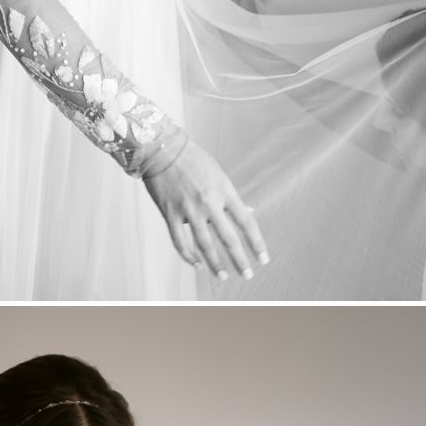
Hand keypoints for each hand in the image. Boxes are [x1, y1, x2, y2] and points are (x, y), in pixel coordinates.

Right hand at [142, 135, 268, 282]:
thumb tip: (249, 211)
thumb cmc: (194, 160)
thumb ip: (231, 197)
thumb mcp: (219, 175)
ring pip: (205, 244)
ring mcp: (188, 209)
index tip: (263, 259)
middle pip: (228, 238)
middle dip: (240, 260)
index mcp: (225, 191)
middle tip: (247, 275)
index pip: (246, 222)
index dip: (256, 243)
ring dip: (216, 264)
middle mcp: (209, 202)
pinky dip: (189, 256)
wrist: (162, 149)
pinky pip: (180, 241)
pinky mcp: (169, 213)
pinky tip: (197, 264)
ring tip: (224, 276)